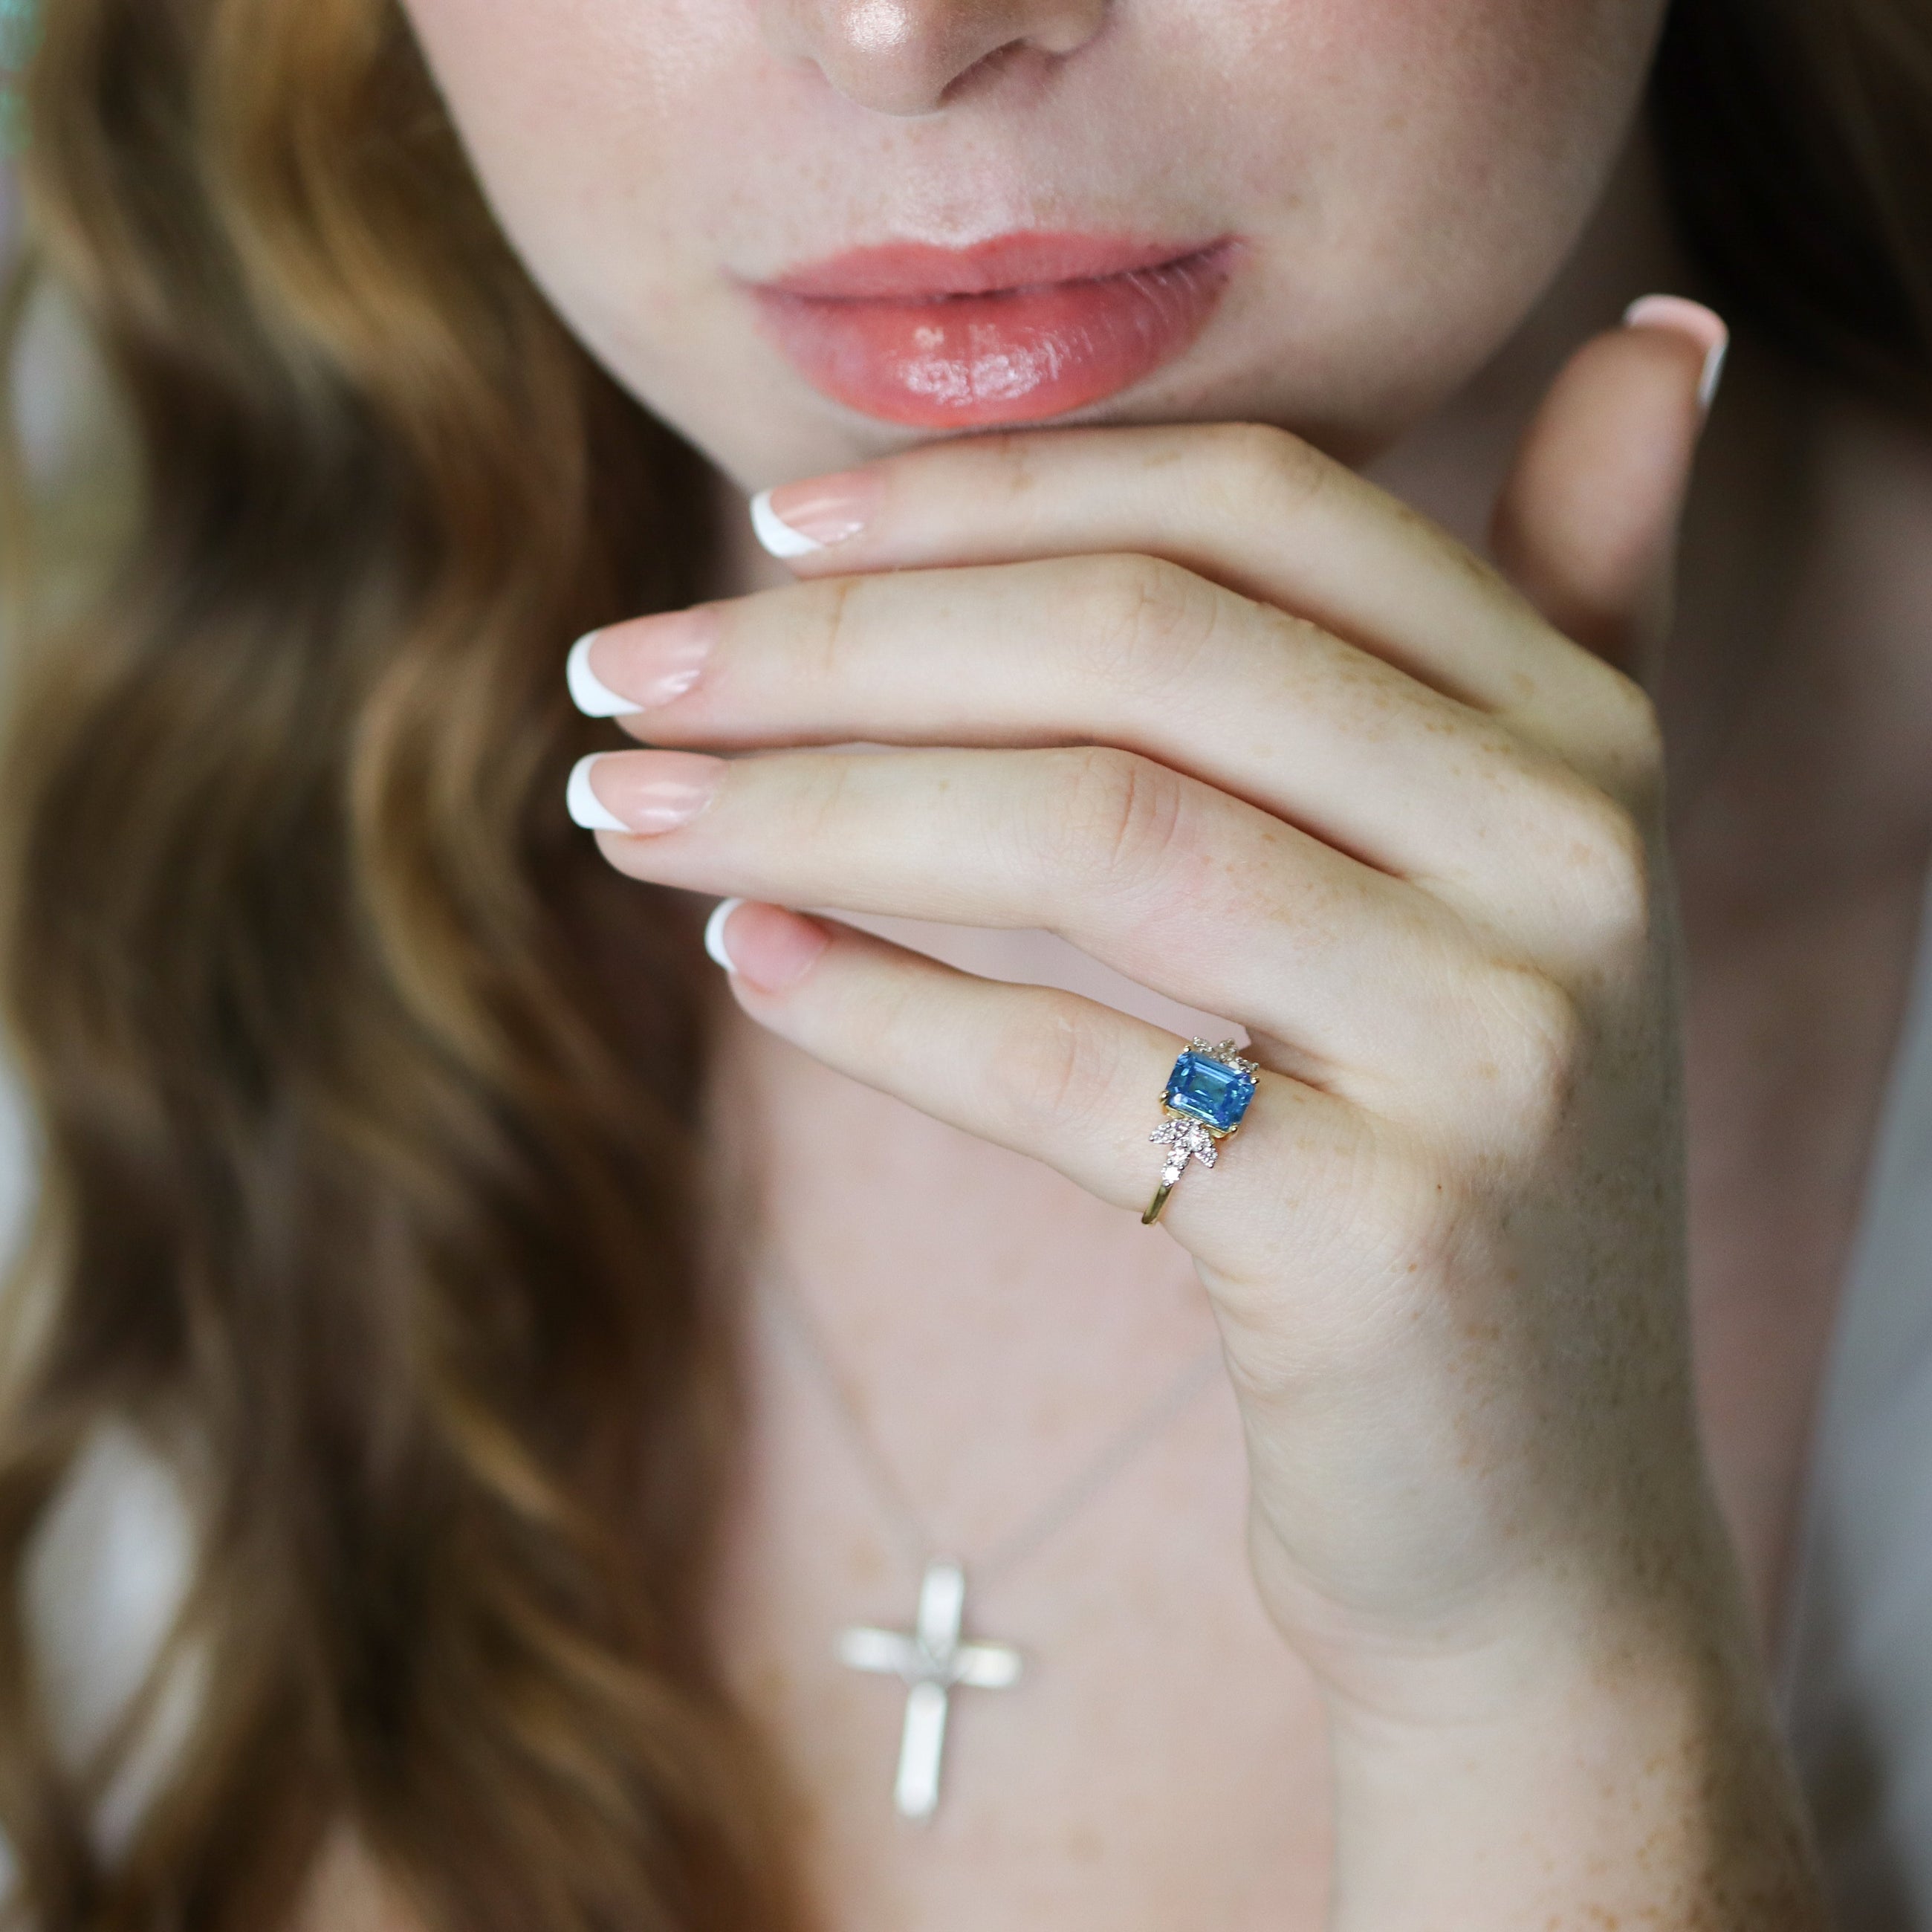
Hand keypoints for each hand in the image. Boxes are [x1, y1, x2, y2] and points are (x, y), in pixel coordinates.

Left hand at [570, 318, 1822, 1922]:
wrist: (1529, 1511)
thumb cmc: (1450, 1157)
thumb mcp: (1512, 878)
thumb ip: (1567, 611)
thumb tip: (1658, 334)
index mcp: (1583, 735)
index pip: (1256, 510)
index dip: (990, 491)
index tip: (767, 526)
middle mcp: (1571, 861)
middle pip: (1142, 649)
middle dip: (839, 645)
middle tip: (620, 674)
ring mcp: (1496, 1053)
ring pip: (1089, 839)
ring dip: (809, 809)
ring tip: (623, 809)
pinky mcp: (1385, 1243)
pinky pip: (1067, 1075)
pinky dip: (872, 1010)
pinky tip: (735, 961)